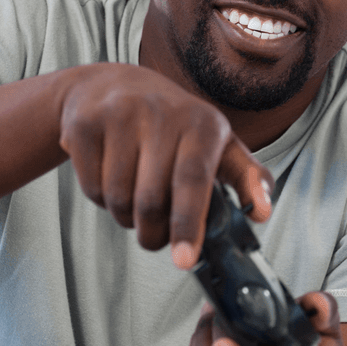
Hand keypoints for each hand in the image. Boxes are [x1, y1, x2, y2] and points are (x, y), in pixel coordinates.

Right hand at [58, 63, 273, 267]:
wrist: (109, 85)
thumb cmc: (172, 125)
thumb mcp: (216, 142)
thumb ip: (246, 178)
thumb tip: (262, 214)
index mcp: (200, 123)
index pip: (193, 181)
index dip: (188, 224)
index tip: (184, 260)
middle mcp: (160, 113)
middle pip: (151, 201)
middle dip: (152, 234)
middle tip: (154, 238)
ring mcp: (118, 115)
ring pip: (118, 200)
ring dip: (125, 217)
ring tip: (133, 200)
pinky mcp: (84, 125)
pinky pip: (92, 188)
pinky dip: (100, 198)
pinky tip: (110, 177)